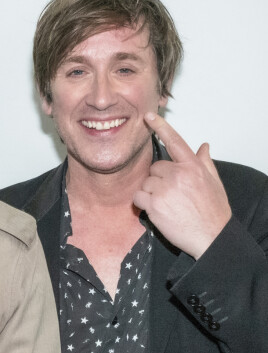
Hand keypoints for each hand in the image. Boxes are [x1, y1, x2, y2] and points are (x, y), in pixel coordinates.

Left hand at [133, 112, 231, 258]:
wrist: (211, 236)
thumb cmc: (213, 211)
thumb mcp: (214, 183)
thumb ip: (205, 163)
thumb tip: (203, 146)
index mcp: (193, 167)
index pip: (175, 142)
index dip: (161, 127)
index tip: (149, 116)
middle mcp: (178, 174)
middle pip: (155, 168)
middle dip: (159, 180)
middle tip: (172, 195)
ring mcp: (165, 189)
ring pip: (145, 182)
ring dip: (151, 193)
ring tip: (167, 204)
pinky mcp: (154, 204)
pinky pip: (138, 197)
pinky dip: (143, 204)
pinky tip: (157, 210)